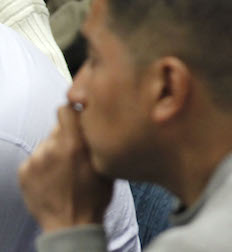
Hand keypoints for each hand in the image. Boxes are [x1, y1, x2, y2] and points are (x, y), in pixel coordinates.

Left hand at [18, 104, 112, 231]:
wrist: (70, 224)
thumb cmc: (94, 196)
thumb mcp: (104, 164)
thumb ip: (94, 140)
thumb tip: (89, 119)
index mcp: (73, 144)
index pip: (65, 110)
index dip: (72, 113)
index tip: (78, 120)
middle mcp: (51, 149)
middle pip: (56, 129)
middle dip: (66, 137)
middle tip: (75, 155)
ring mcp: (35, 161)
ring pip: (46, 145)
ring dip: (54, 152)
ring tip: (64, 171)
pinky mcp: (23, 172)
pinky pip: (35, 159)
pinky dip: (43, 166)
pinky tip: (53, 179)